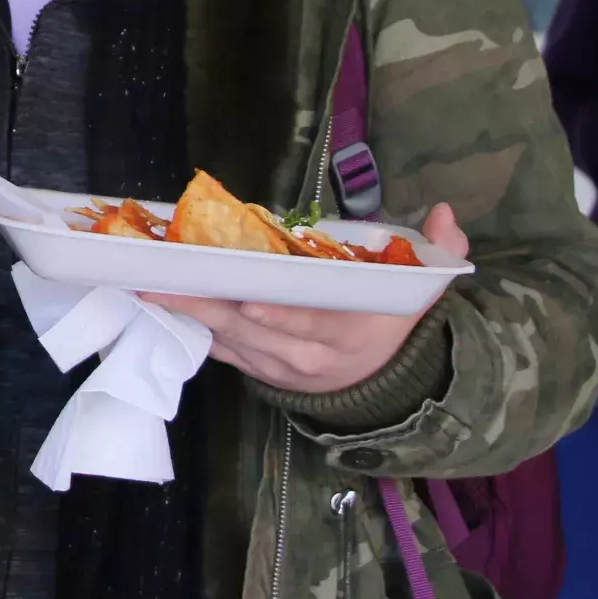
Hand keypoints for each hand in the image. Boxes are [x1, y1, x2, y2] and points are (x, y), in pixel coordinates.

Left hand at [157, 204, 469, 396]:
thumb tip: (446, 211)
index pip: (311, 325)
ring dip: (191, 314)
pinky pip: (224, 351)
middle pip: (254, 331)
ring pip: (231, 341)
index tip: (247, 301)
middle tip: (166, 282)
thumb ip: (438, 252)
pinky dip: (196, 329)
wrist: (384, 387)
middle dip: (209, 306)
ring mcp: (280, 367)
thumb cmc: (393, 324)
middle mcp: (310, 356)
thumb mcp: (422, 292)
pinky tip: (166, 306)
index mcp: (350, 333)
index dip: (280, 316)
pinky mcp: (260, 371)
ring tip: (152, 288)